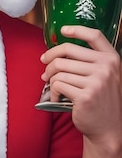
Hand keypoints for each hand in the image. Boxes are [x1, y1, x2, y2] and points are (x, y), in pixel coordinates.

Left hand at [40, 25, 121, 141]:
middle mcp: (106, 67)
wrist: (108, 128)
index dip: (77, 29)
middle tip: (44, 69)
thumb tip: (58, 53)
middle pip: (66, 52)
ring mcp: (96, 81)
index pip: (94, 36)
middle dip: (49, 60)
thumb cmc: (101, 101)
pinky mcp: (84, 96)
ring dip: (50, 79)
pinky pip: (57, 85)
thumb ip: (91, 62)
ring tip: (51, 87)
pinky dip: (52, 92)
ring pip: (59, 70)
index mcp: (112, 59)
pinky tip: (56, 98)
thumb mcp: (105, 77)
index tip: (63, 30)